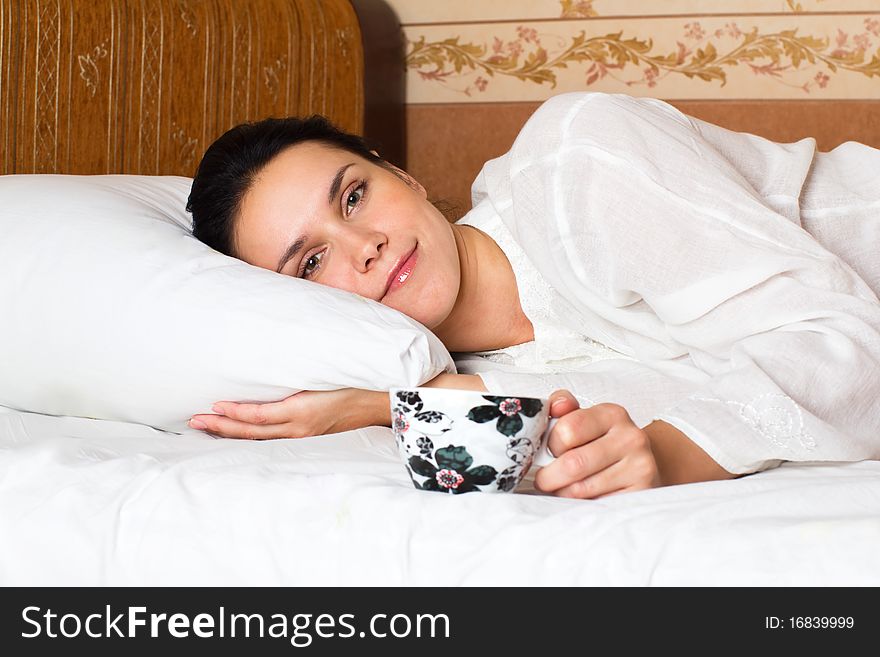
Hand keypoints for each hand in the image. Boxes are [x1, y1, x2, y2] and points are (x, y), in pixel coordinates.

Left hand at [188, 387, 389, 439]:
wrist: (379, 402)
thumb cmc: (354, 381)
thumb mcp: (326, 373)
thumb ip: (298, 369)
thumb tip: (271, 354)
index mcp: (304, 411)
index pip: (262, 416)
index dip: (237, 413)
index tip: (215, 406)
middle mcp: (300, 428)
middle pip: (253, 432)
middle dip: (222, 427)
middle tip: (194, 422)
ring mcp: (302, 435)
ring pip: (259, 439)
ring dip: (230, 433)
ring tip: (205, 427)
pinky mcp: (305, 436)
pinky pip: (270, 440)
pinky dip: (248, 436)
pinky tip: (235, 431)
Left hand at [534, 390, 660, 498]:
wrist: (639, 468)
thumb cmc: (602, 444)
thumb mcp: (585, 420)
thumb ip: (563, 408)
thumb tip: (556, 406)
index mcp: (612, 414)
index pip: (568, 429)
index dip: (551, 444)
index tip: (550, 451)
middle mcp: (631, 438)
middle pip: (573, 463)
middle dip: (549, 476)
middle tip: (544, 479)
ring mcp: (640, 467)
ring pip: (581, 489)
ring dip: (562, 493)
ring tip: (563, 489)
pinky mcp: (642, 494)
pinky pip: (595, 506)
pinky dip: (580, 506)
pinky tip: (582, 499)